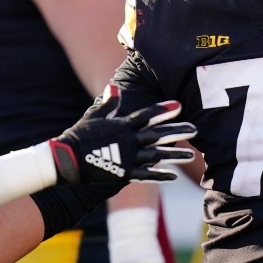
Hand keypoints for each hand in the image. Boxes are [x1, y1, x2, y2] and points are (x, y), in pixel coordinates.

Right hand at [50, 85, 194, 185]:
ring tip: (191, 155)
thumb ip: (108, 102)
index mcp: (122, 125)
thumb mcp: (94, 115)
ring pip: (156, 156)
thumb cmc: (79, 135)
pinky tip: (173, 176)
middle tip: (195, 129)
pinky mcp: (123, 174)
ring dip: (174, 155)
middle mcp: (128, 141)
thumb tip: (114, 85)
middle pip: (157, 135)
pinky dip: (159, 175)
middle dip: (177, 131)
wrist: (68, 159)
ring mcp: (127, 158)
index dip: (163, 110)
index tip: (179, 105)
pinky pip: (145, 176)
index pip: (146, 115)